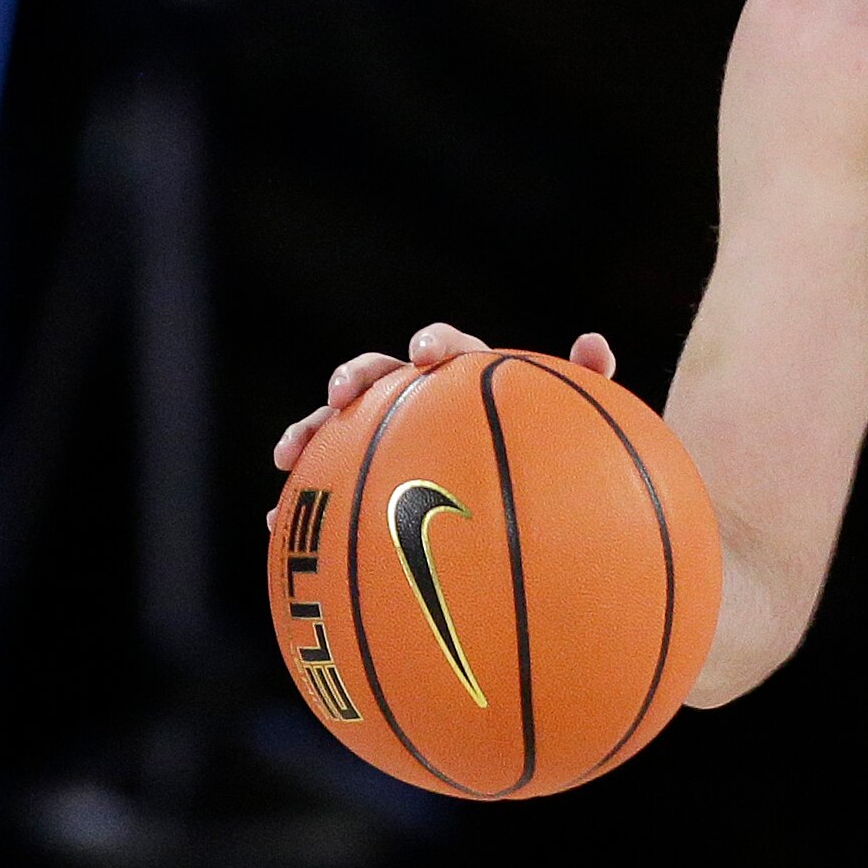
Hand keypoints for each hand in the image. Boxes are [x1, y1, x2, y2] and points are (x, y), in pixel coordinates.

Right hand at [265, 324, 616, 526]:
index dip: (434, 344)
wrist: (532, 509)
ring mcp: (386, 441)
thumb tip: (594, 342)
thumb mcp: (580, 434)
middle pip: (379, 374)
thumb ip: (590, 387)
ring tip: (286, 456)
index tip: (428, 355)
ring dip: (309, 431)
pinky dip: (299, 501)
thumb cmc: (556, 463)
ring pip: (337, 426)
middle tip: (343, 395)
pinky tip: (273, 525)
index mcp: (468, 382)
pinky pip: (324, 488)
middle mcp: (421, 403)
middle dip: (356, 376)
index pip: (449, 348)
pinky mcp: (363, 485)